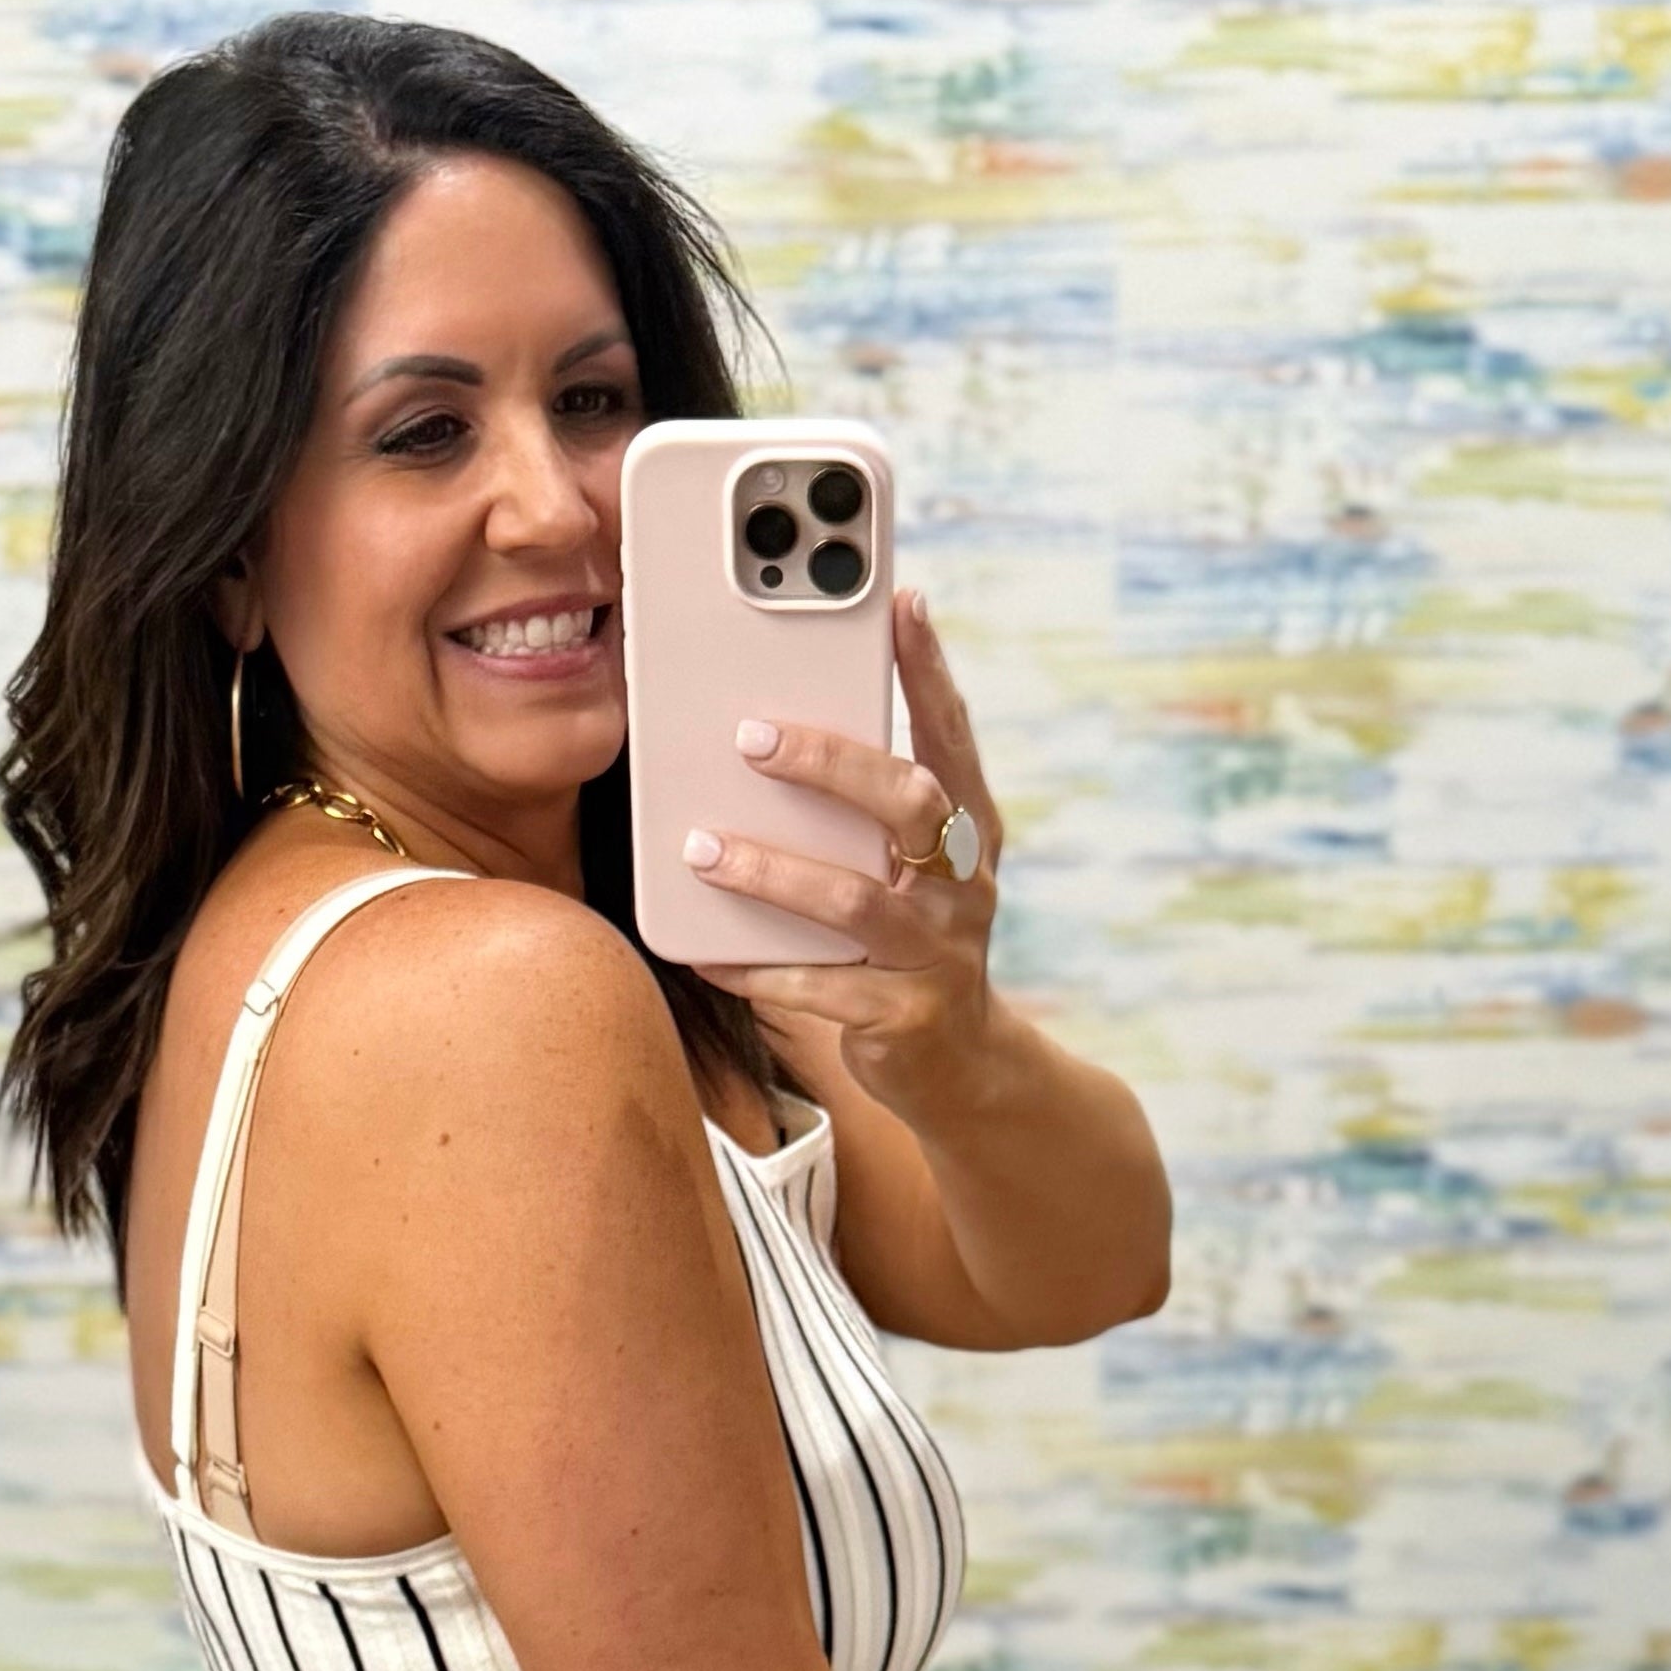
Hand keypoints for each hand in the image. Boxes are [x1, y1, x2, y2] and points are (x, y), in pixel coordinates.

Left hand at [682, 584, 1007, 1129]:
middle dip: (830, 763)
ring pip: (852, 899)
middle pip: (909, 802)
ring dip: (770, 871)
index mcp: (969, 831)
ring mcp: (938, 953)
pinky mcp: (904, 1016)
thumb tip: (767, 732)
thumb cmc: (911, 944)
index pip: (952, 734)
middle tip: (752, 735)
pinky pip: (818, 988)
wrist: (959, 1068)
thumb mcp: (906, 871)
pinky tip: (706, 951)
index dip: (930, 670)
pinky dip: (757, 967)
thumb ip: (864, 814)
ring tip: (701, 851)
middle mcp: (964, 884)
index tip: (902, 602)